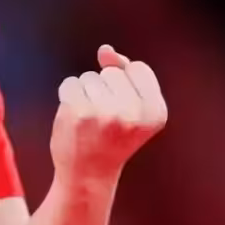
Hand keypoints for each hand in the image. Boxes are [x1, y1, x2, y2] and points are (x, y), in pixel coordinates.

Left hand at [50, 45, 167, 182]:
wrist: (88, 175)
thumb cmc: (110, 138)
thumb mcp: (130, 106)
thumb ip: (123, 73)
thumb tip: (105, 50)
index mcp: (156, 112)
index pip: (138, 68)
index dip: (126, 84)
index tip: (124, 111)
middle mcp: (133, 113)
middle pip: (111, 71)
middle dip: (104, 89)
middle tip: (105, 122)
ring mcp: (105, 112)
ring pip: (89, 77)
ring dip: (85, 94)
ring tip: (90, 123)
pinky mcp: (78, 112)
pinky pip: (70, 84)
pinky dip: (68, 97)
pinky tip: (74, 120)